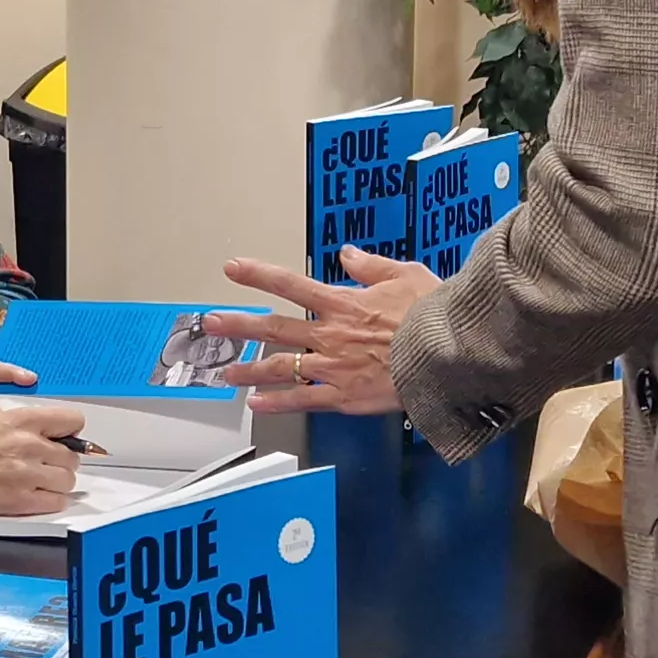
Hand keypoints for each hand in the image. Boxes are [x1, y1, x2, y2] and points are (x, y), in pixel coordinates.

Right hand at [0, 397, 86, 516]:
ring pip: (68, 480)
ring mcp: (27, 475)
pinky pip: (57, 501)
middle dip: (62, 460)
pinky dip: (52, 500)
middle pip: (72, 455)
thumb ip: (22, 423)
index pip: (72, 420)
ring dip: (58, 481)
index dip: (70, 430)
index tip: (66, 436)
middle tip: (46, 462)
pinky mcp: (23, 501)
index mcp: (20, 421)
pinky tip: (36, 494)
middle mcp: (28, 445)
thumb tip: (48, 428)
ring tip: (39, 479)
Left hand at [201, 249, 441, 416]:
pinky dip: (276, 402)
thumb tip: (347, 254)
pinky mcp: (343, 396)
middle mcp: (329, 334)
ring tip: (227, 372)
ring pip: (280, 367)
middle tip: (210, 324)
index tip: (232, 268)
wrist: (447, 354)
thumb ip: (370, 265)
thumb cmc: (432, 315)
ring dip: (250, 368)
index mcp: (342, 303)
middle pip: (273, 327)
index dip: (257, 275)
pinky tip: (256, 404)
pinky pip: (302, 399)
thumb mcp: (405, 275)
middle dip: (238, 324)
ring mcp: (333, 366)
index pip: (290, 284)